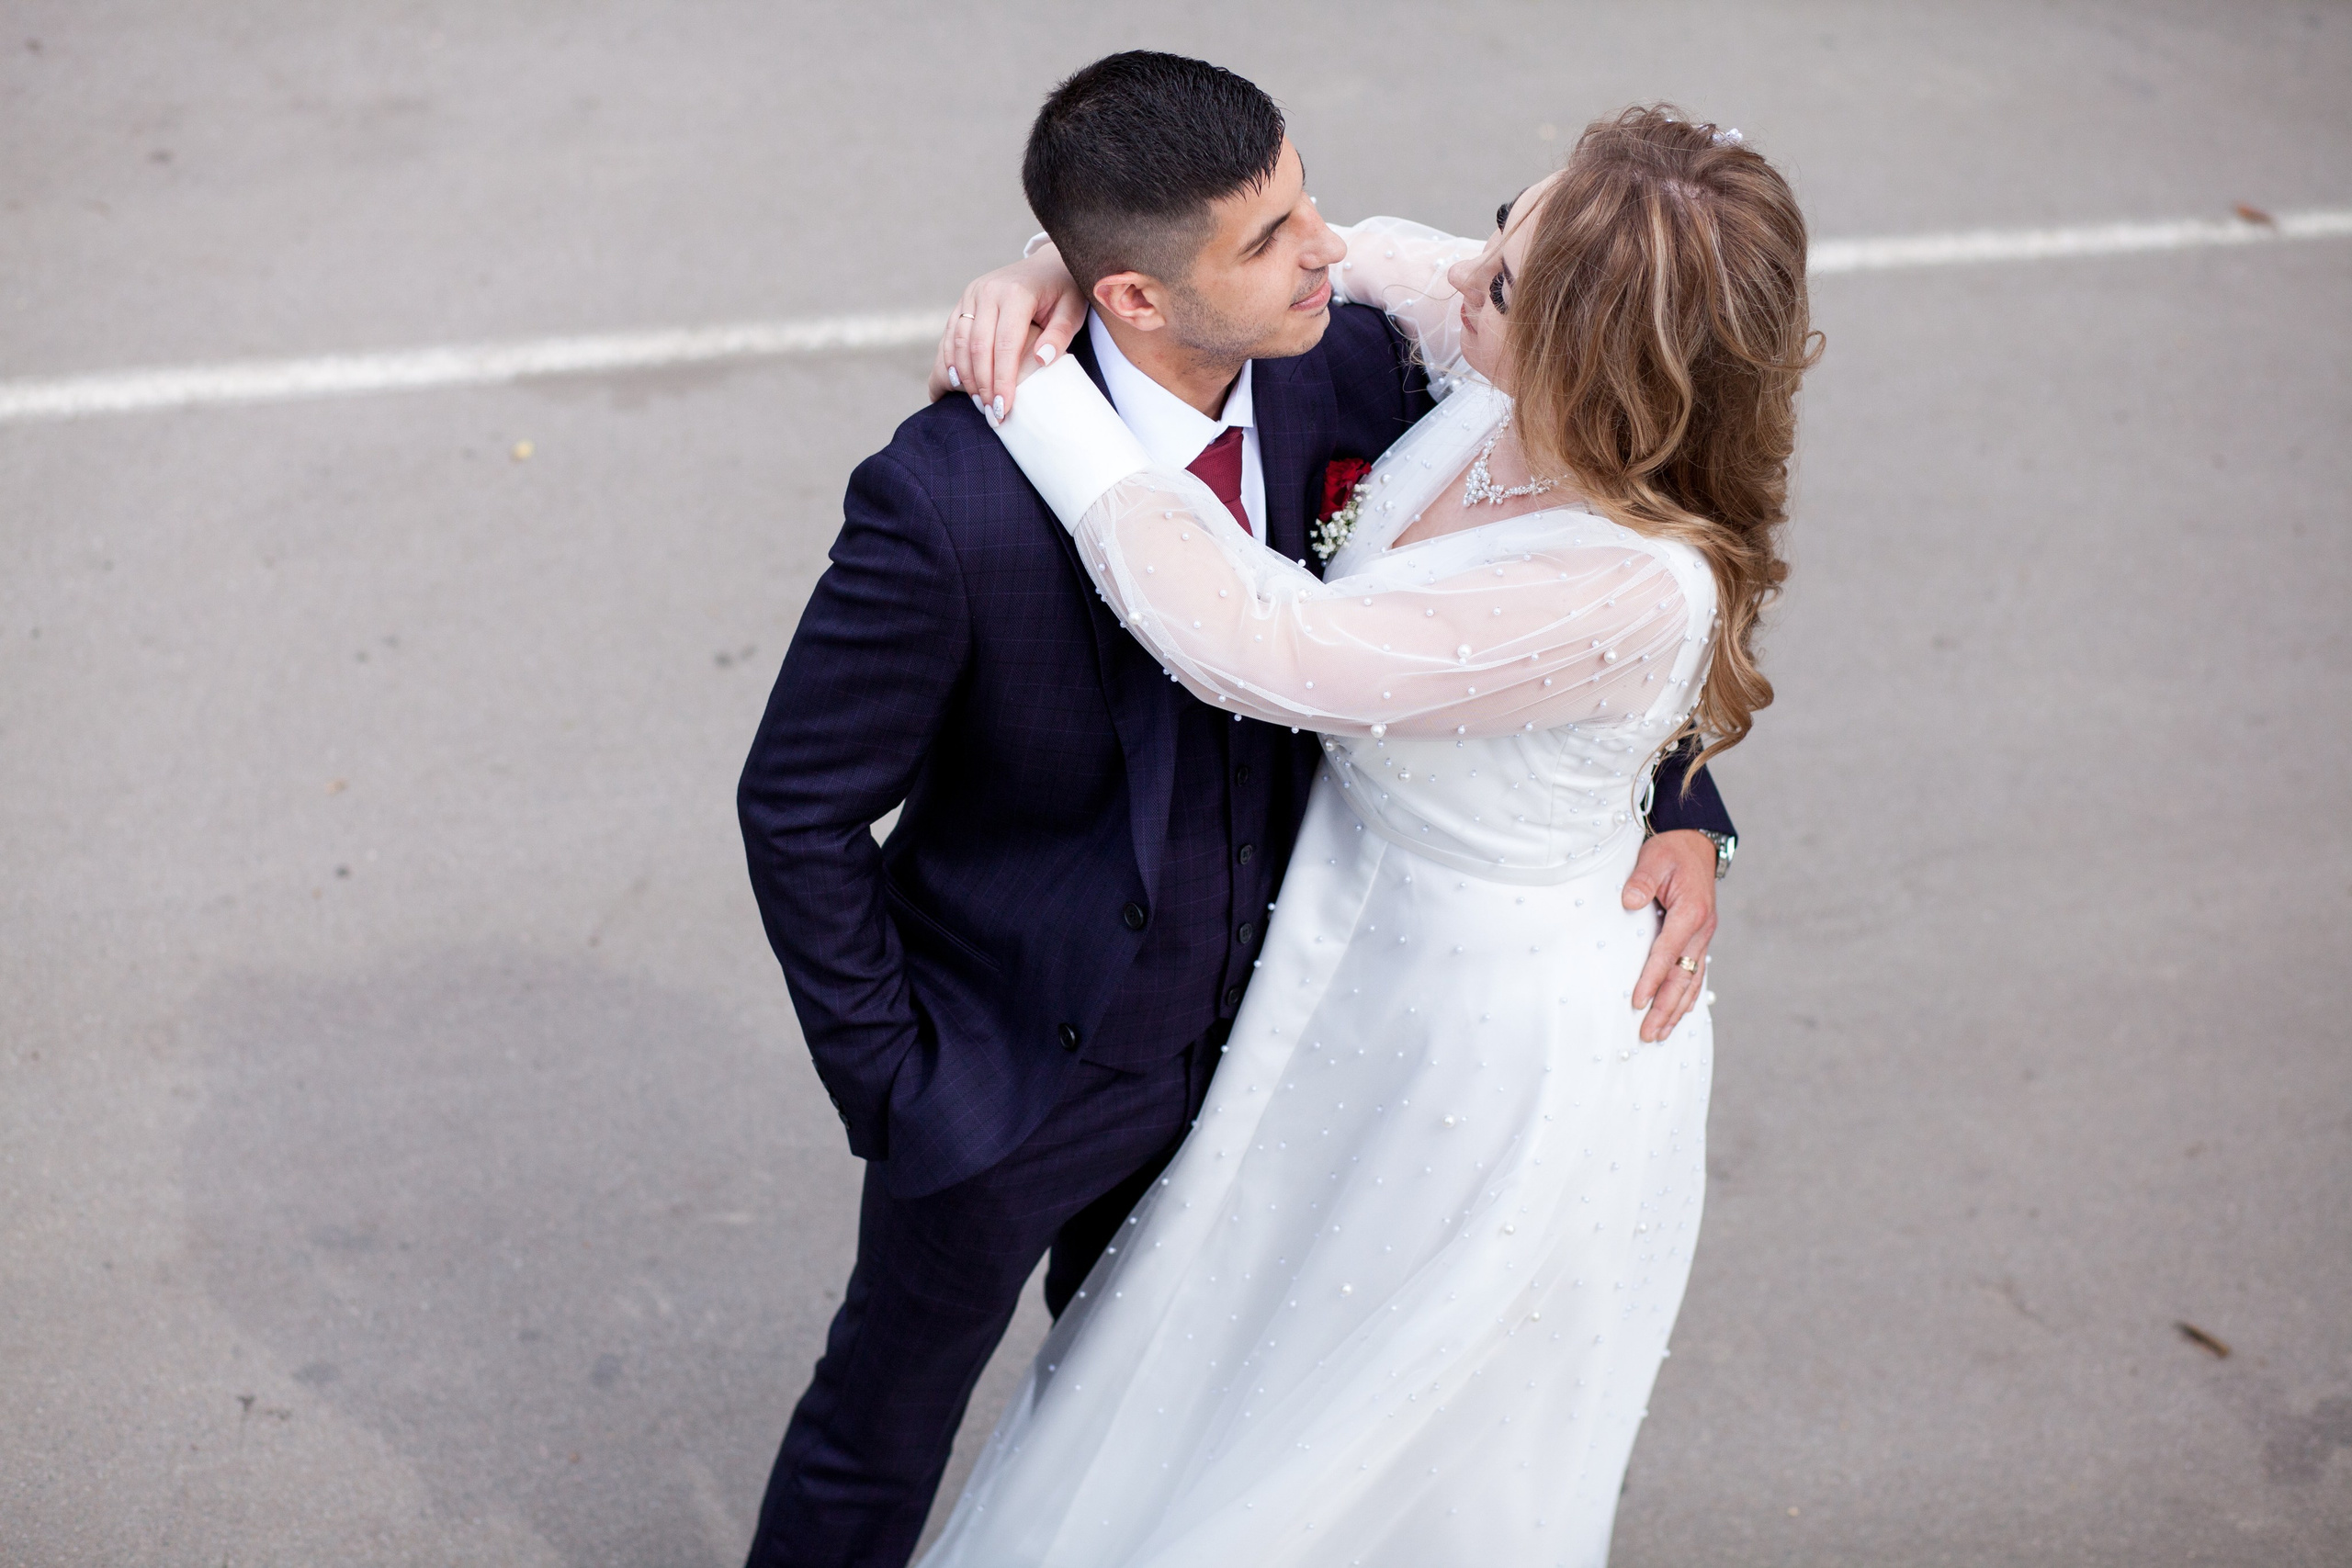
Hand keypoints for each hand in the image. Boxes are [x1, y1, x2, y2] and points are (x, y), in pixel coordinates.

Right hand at [926, 243, 1087, 416]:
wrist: (1047, 265)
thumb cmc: (1064, 292)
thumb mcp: (1073, 311)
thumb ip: (1060, 335)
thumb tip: (1040, 360)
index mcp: (1016, 293)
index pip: (1004, 345)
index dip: (1002, 381)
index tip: (1003, 409)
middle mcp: (989, 290)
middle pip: (977, 347)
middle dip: (982, 385)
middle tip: (990, 415)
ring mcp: (972, 293)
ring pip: (959, 342)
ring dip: (965, 377)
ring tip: (977, 404)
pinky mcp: (964, 300)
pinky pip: (951, 334)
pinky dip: (951, 360)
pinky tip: (958, 384)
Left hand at [1622, 829, 1717, 1042]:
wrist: (1696, 843)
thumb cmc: (1671, 851)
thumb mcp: (1653, 859)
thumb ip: (1641, 881)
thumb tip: (1629, 902)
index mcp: (1690, 913)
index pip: (1667, 953)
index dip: (1652, 979)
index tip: (1637, 1002)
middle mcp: (1701, 930)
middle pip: (1682, 977)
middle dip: (1665, 1008)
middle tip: (1648, 1034)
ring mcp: (1703, 937)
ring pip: (1692, 981)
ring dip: (1677, 1009)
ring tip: (1661, 1034)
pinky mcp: (1700, 939)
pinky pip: (1696, 973)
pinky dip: (1689, 996)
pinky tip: (1681, 1013)